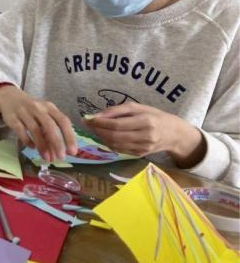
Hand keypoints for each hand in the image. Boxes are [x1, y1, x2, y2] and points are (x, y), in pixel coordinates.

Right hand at [0, 85, 77, 161]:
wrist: (9, 97)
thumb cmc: (32, 110)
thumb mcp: (43, 116)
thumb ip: (50, 133)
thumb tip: (56, 155)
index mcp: (49, 107)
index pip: (63, 121)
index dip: (69, 136)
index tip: (72, 152)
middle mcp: (38, 108)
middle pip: (50, 125)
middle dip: (57, 143)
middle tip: (61, 157)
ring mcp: (24, 112)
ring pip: (35, 129)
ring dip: (42, 145)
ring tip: (47, 158)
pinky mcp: (12, 117)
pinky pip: (20, 130)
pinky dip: (27, 140)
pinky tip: (32, 147)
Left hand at [86, 103, 204, 164]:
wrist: (174, 134)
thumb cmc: (155, 116)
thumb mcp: (139, 107)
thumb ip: (117, 110)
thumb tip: (97, 115)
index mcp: (145, 121)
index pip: (116, 125)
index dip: (99, 122)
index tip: (88, 118)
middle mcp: (145, 136)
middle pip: (114, 136)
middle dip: (97, 130)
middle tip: (87, 124)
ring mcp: (143, 148)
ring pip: (114, 145)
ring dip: (100, 137)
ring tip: (94, 129)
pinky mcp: (140, 154)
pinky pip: (119, 150)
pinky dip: (108, 143)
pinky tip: (104, 136)